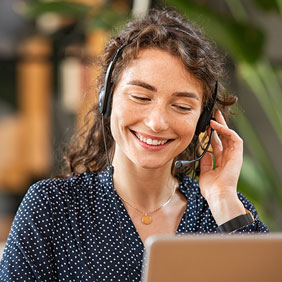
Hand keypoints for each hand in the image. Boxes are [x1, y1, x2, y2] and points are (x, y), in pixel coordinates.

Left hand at [199, 110, 244, 224]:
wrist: (217, 195)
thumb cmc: (211, 188)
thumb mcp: (205, 172)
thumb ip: (206, 161)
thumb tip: (204, 152)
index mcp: (221, 161)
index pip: (217, 144)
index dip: (212, 134)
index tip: (205, 127)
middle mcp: (228, 157)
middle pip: (224, 137)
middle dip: (219, 126)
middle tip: (214, 115)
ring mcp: (233, 156)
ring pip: (230, 136)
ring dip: (223, 126)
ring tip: (215, 117)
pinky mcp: (237, 155)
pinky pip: (234, 139)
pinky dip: (226, 131)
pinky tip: (217, 126)